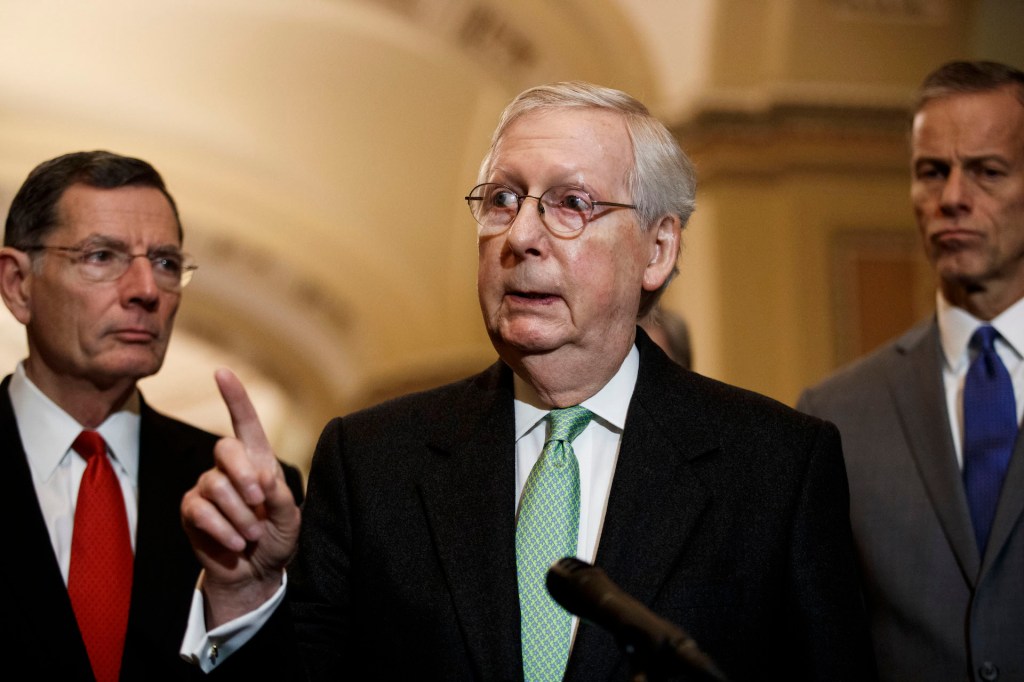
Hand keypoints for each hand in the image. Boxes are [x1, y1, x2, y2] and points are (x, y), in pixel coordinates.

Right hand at [181, 368, 300, 626]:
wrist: (256, 573)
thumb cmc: (277, 539)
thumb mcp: (290, 518)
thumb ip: (280, 495)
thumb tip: (260, 477)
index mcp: (258, 460)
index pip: (245, 422)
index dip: (234, 397)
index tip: (222, 372)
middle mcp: (230, 468)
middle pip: (225, 448)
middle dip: (243, 475)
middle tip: (259, 502)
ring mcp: (207, 487)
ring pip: (215, 485)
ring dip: (239, 514)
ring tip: (252, 534)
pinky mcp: (192, 511)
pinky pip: (200, 511)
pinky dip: (222, 528)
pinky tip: (234, 542)